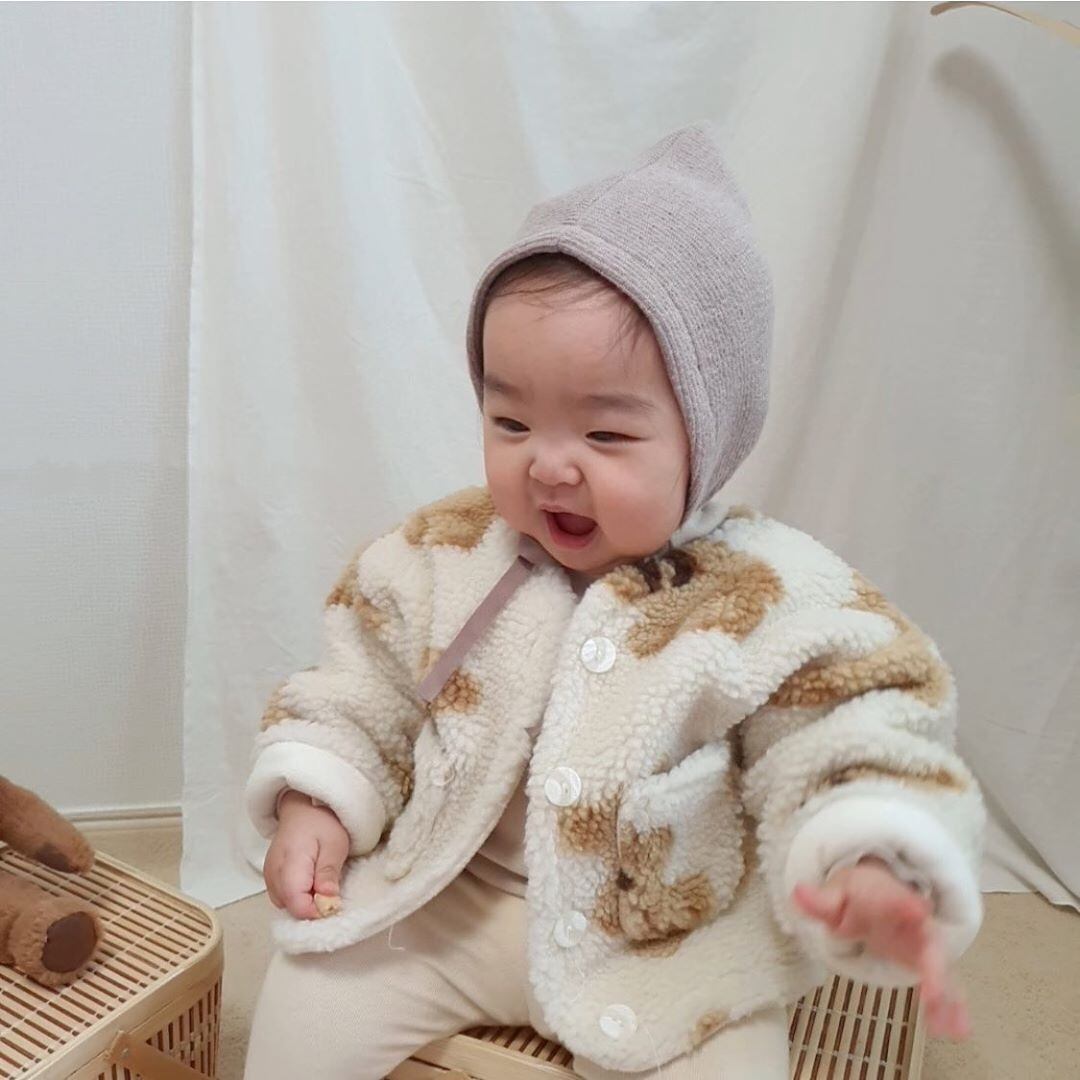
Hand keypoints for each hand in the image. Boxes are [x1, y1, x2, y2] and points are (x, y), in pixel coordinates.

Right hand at [264, 791, 348, 919]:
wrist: (301, 808)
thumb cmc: (320, 823)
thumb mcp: (334, 845)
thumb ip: (328, 873)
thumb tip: (327, 902)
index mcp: (290, 864)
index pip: (297, 904)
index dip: (316, 911)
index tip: (333, 903)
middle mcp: (273, 873)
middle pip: (290, 907)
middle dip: (311, 907)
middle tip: (329, 889)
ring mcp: (269, 875)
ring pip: (285, 904)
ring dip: (304, 902)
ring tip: (320, 882)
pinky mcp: (270, 876)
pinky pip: (282, 896)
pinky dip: (296, 896)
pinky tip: (309, 882)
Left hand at [793, 857, 969, 1039]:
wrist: (877, 894)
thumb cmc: (857, 896)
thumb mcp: (836, 894)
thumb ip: (820, 899)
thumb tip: (798, 893)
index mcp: (889, 900)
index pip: (898, 900)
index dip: (907, 905)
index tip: (917, 911)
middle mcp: (914, 923)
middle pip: (928, 942)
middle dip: (935, 967)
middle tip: (935, 993)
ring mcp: (923, 945)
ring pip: (942, 969)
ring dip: (948, 996)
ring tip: (953, 1027)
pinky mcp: (927, 964)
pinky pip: (943, 985)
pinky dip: (952, 1006)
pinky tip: (956, 1030)